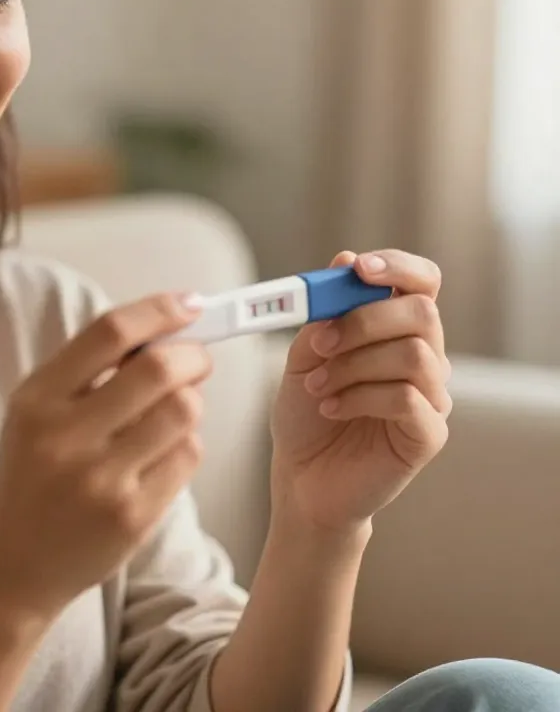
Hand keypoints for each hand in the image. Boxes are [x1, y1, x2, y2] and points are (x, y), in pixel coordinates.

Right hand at [0, 294, 210, 621]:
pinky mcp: (133, 517)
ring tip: (177, 406)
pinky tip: (166, 448)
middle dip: (193, 354)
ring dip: (191, 399)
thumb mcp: (34, 413)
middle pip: (158, 369)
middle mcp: (65, 437)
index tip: (189, 303)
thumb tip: (165, 330)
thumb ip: (86, 371)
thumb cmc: (30, 476)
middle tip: (197, 357)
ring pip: (183, 412)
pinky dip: (187, 442)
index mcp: (37, 399)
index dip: (159, 310)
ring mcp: (101, 481)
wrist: (10, 566)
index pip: (109, 332)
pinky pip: (187, 457)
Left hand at [270, 250, 450, 535]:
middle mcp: (425, 358)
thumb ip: (325, 312)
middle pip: (422, 313)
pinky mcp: (428, 435)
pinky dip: (360, 397)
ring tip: (317, 387)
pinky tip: (331, 408)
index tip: (358, 269)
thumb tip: (345, 259)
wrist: (301, 477)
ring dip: (353, 365)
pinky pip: (408, 399)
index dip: (398, 267)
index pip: (422, 282)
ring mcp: (432, 398)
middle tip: (319, 344)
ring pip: (416, 355)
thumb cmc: (306, 411)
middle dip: (363, 320)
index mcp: (396, 330)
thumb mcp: (304, 353)